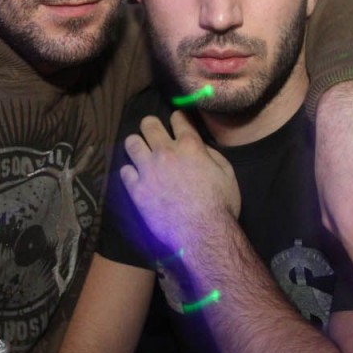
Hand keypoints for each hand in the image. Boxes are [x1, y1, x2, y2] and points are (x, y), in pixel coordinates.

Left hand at [119, 111, 239, 252]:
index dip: (178, 118)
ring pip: (131, 143)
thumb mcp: (227, 173)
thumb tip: (199, 147)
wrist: (202, 234)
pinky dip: (130, 172)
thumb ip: (212, 154)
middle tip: (153, 132)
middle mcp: (165, 152)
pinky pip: (124, 171)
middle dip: (151, 125)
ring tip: (140, 151)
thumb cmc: (220, 205)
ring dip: (136, 144)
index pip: (178, 119)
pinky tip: (137, 177)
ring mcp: (148, 170)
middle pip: (149, 124)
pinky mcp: (136, 190)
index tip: (177, 122)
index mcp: (190, 146)